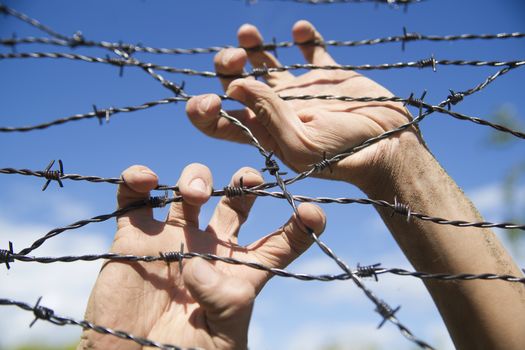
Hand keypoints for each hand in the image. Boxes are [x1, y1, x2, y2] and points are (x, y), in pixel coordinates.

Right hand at [79, 163, 324, 349]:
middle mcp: (209, 249)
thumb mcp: (223, 339)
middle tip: (249, 178)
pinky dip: (138, 180)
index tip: (312, 212)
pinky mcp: (134, 238)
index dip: (302, 226)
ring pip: (190, 190)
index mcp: (239, 273)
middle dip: (246, 182)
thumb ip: (225, 301)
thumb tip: (198, 263)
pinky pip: (135, 198)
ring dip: (196, 178)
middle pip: (236, 203)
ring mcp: (172, 239)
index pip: (279, 244)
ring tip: (195, 195)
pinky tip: (146, 179)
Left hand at [186, 21, 418, 189]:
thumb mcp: (300, 145)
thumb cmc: (344, 155)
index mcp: (262, 133)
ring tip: (246, 32)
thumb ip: (268, 114)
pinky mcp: (328, 76)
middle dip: (226, 65)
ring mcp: (301, 91)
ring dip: (250, 46)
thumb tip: (235, 84)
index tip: (213, 96)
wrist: (389, 148)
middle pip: (236, 83)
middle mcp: (276, 110)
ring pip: (265, 63)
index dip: (203, 108)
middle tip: (237, 58)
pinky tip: (299, 30)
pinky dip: (303, 37)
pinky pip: (311, 50)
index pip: (218, 121)